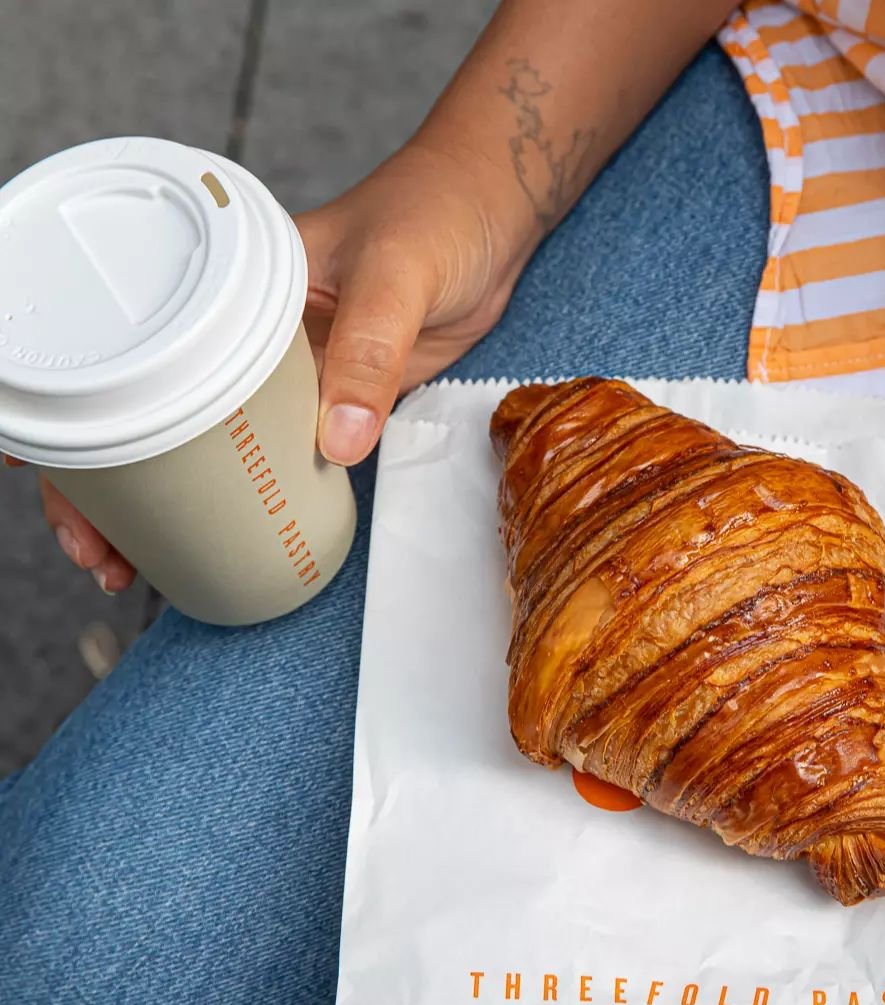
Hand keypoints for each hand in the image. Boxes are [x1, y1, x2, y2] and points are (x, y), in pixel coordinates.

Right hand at [11, 141, 527, 591]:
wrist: (493, 217)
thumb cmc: (437, 212)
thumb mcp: (398, 274)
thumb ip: (369, 353)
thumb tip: (335, 445)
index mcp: (232, 285)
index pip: (133, 349)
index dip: (80, 407)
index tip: (36, 464)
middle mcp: (245, 334)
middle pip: (154, 413)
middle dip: (113, 487)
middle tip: (103, 554)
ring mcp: (288, 372)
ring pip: (210, 446)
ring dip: (177, 505)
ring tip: (141, 566)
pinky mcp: (335, 397)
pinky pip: (279, 456)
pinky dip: (252, 498)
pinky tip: (234, 536)